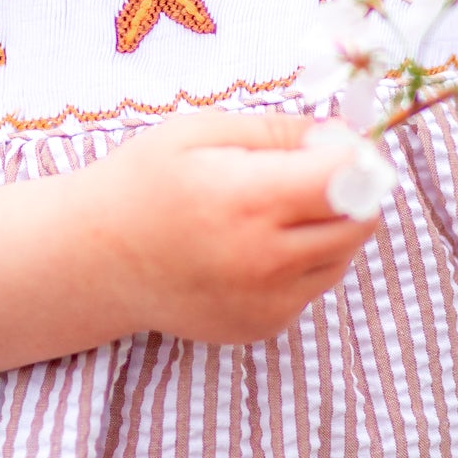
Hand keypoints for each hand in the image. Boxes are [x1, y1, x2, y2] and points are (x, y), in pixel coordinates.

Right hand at [86, 110, 378, 344]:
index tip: (338, 139)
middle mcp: (266, 260)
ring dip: (332, 224)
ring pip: (345, 255)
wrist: (96, 259)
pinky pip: (315, 284)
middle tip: (313, 167)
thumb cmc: (145, 181)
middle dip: (353, 188)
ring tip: (277, 205)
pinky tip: (257, 242)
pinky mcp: (264, 326)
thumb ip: (280, 131)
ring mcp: (268, 302)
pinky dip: (305, 258)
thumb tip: (343, 135)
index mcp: (251, 200)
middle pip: (361, 221)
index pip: (351, 180)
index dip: (357, 152)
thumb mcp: (202, 131)